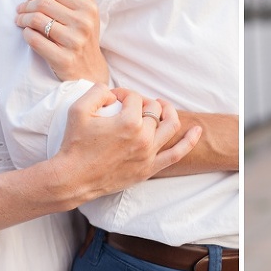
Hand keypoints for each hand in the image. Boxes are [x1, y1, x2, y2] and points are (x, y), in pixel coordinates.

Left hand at [16, 0, 109, 83]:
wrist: (90, 70)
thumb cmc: (85, 35)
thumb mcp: (89, 10)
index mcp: (89, 8)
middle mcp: (83, 24)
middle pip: (42, 3)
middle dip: (26, 5)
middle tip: (21, 10)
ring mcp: (74, 42)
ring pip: (36, 20)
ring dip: (22, 19)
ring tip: (20, 21)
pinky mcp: (63, 59)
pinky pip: (34, 40)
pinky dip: (26, 34)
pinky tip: (27, 34)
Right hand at [51, 85, 201, 201]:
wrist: (74, 178)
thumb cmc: (74, 145)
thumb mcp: (78, 109)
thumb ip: (97, 91)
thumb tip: (112, 92)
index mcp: (128, 122)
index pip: (134, 98)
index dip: (122, 94)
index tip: (112, 99)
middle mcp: (143, 137)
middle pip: (153, 109)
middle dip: (142, 101)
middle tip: (131, 105)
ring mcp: (149, 154)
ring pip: (171, 126)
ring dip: (169, 112)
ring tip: (163, 107)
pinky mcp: (149, 168)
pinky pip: (177, 154)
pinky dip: (189, 141)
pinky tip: (197, 131)